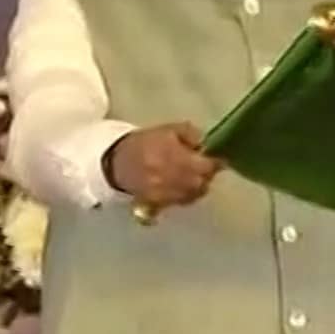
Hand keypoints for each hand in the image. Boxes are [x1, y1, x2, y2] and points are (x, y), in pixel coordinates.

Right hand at [106, 123, 221, 207]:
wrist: (116, 162)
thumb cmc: (145, 142)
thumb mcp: (168, 129)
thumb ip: (190, 133)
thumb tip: (205, 143)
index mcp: (173, 156)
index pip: (205, 166)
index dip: (214, 163)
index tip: (218, 159)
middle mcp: (171, 177)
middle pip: (201, 182)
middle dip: (206, 175)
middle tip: (206, 167)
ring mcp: (165, 193)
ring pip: (194, 194)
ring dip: (199, 186)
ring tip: (194, 176)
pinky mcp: (159, 204)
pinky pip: (182, 201)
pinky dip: (187, 195)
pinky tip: (184, 186)